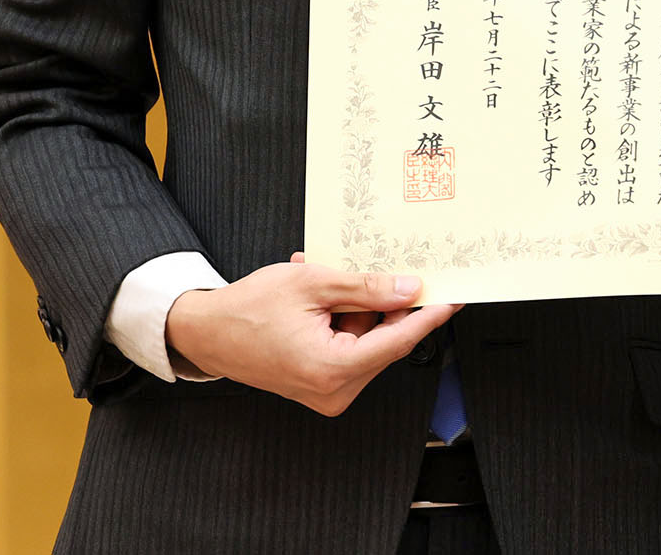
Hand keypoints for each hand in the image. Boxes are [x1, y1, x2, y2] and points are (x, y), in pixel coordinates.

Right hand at [164, 252, 459, 416]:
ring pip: (366, 341)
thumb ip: (366, 288)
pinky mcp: (320, 386)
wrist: (206, 333)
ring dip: (355, 308)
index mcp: (333, 369)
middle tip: (380, 268)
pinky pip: (348, 348)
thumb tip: (408, 289)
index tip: (455, 297)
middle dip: (382, 302)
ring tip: (324, 280)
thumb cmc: (248, 309)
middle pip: (383, 340)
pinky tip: (319, 297)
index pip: (399, 340)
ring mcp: (326, 392)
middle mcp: (334, 390)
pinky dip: (341, 320)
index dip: (430, 315)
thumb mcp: (313, 285)